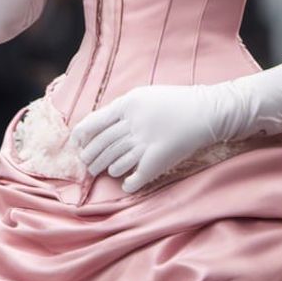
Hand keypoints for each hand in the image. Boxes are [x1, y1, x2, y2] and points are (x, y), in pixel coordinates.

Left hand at [71, 79, 252, 195]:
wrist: (206, 111)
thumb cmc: (174, 102)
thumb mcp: (145, 95)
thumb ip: (122, 108)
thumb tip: (97, 124)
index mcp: (129, 105)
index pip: (95, 123)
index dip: (82, 135)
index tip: (76, 144)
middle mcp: (134, 124)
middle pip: (103, 146)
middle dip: (91, 157)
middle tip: (87, 164)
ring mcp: (145, 144)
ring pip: (115, 164)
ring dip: (107, 170)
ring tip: (105, 172)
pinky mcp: (156, 161)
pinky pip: (134, 179)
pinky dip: (128, 185)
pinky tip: (126, 185)